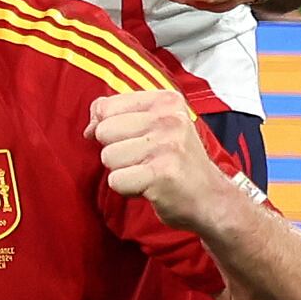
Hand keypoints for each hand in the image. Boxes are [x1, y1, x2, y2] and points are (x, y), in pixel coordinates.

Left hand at [91, 86, 240, 225]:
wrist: (212, 199)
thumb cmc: (175, 162)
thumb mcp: (154, 126)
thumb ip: (118, 116)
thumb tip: (88, 128)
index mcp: (166, 101)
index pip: (105, 107)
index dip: (107, 128)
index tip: (133, 140)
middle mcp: (169, 119)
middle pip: (104, 131)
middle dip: (116, 151)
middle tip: (145, 160)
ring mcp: (167, 145)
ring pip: (108, 157)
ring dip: (123, 171)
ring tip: (149, 172)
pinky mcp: (163, 173)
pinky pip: (116, 180)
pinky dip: (128, 189)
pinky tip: (150, 186)